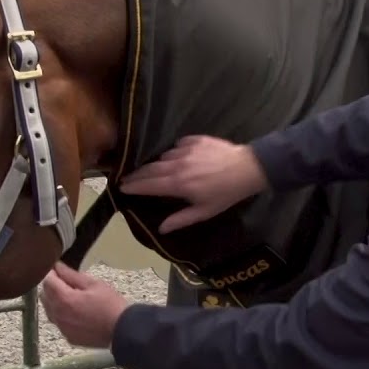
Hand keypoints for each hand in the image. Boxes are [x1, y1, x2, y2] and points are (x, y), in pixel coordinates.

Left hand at [39, 262, 130, 348]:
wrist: (122, 331)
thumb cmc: (110, 304)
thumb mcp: (93, 284)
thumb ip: (71, 275)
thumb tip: (57, 266)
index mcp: (63, 299)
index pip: (47, 281)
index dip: (51, 273)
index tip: (59, 269)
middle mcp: (58, 315)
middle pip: (44, 296)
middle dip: (51, 287)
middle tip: (67, 282)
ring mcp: (62, 328)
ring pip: (50, 311)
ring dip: (55, 302)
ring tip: (71, 298)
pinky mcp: (68, 337)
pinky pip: (59, 323)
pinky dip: (62, 315)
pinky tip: (77, 313)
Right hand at [118, 135, 267, 232]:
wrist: (248, 168)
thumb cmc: (226, 194)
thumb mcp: (205, 211)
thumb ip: (181, 219)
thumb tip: (161, 228)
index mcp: (178, 184)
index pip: (148, 185)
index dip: (133, 186)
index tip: (121, 187)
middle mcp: (177, 165)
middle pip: (150, 169)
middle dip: (136, 174)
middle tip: (126, 178)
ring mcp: (185, 150)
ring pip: (163, 157)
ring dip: (156, 164)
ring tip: (151, 170)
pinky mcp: (194, 140)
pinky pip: (177, 146)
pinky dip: (173, 153)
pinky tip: (175, 157)